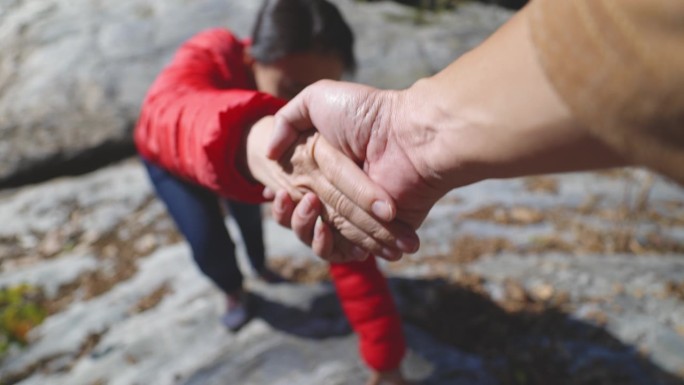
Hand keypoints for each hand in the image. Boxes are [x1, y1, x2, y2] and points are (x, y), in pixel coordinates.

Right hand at [267, 81, 448, 259]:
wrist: (407, 134)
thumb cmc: (365, 114)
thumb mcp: (317, 99)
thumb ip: (287, 119)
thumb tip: (269, 152)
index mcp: (327, 170)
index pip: (295, 194)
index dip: (282, 200)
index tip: (276, 192)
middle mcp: (341, 193)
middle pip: (306, 218)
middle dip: (297, 213)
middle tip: (305, 195)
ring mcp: (359, 214)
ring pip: (320, 238)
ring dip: (307, 229)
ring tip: (313, 205)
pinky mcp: (376, 231)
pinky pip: (345, 251)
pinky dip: (330, 247)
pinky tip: (324, 230)